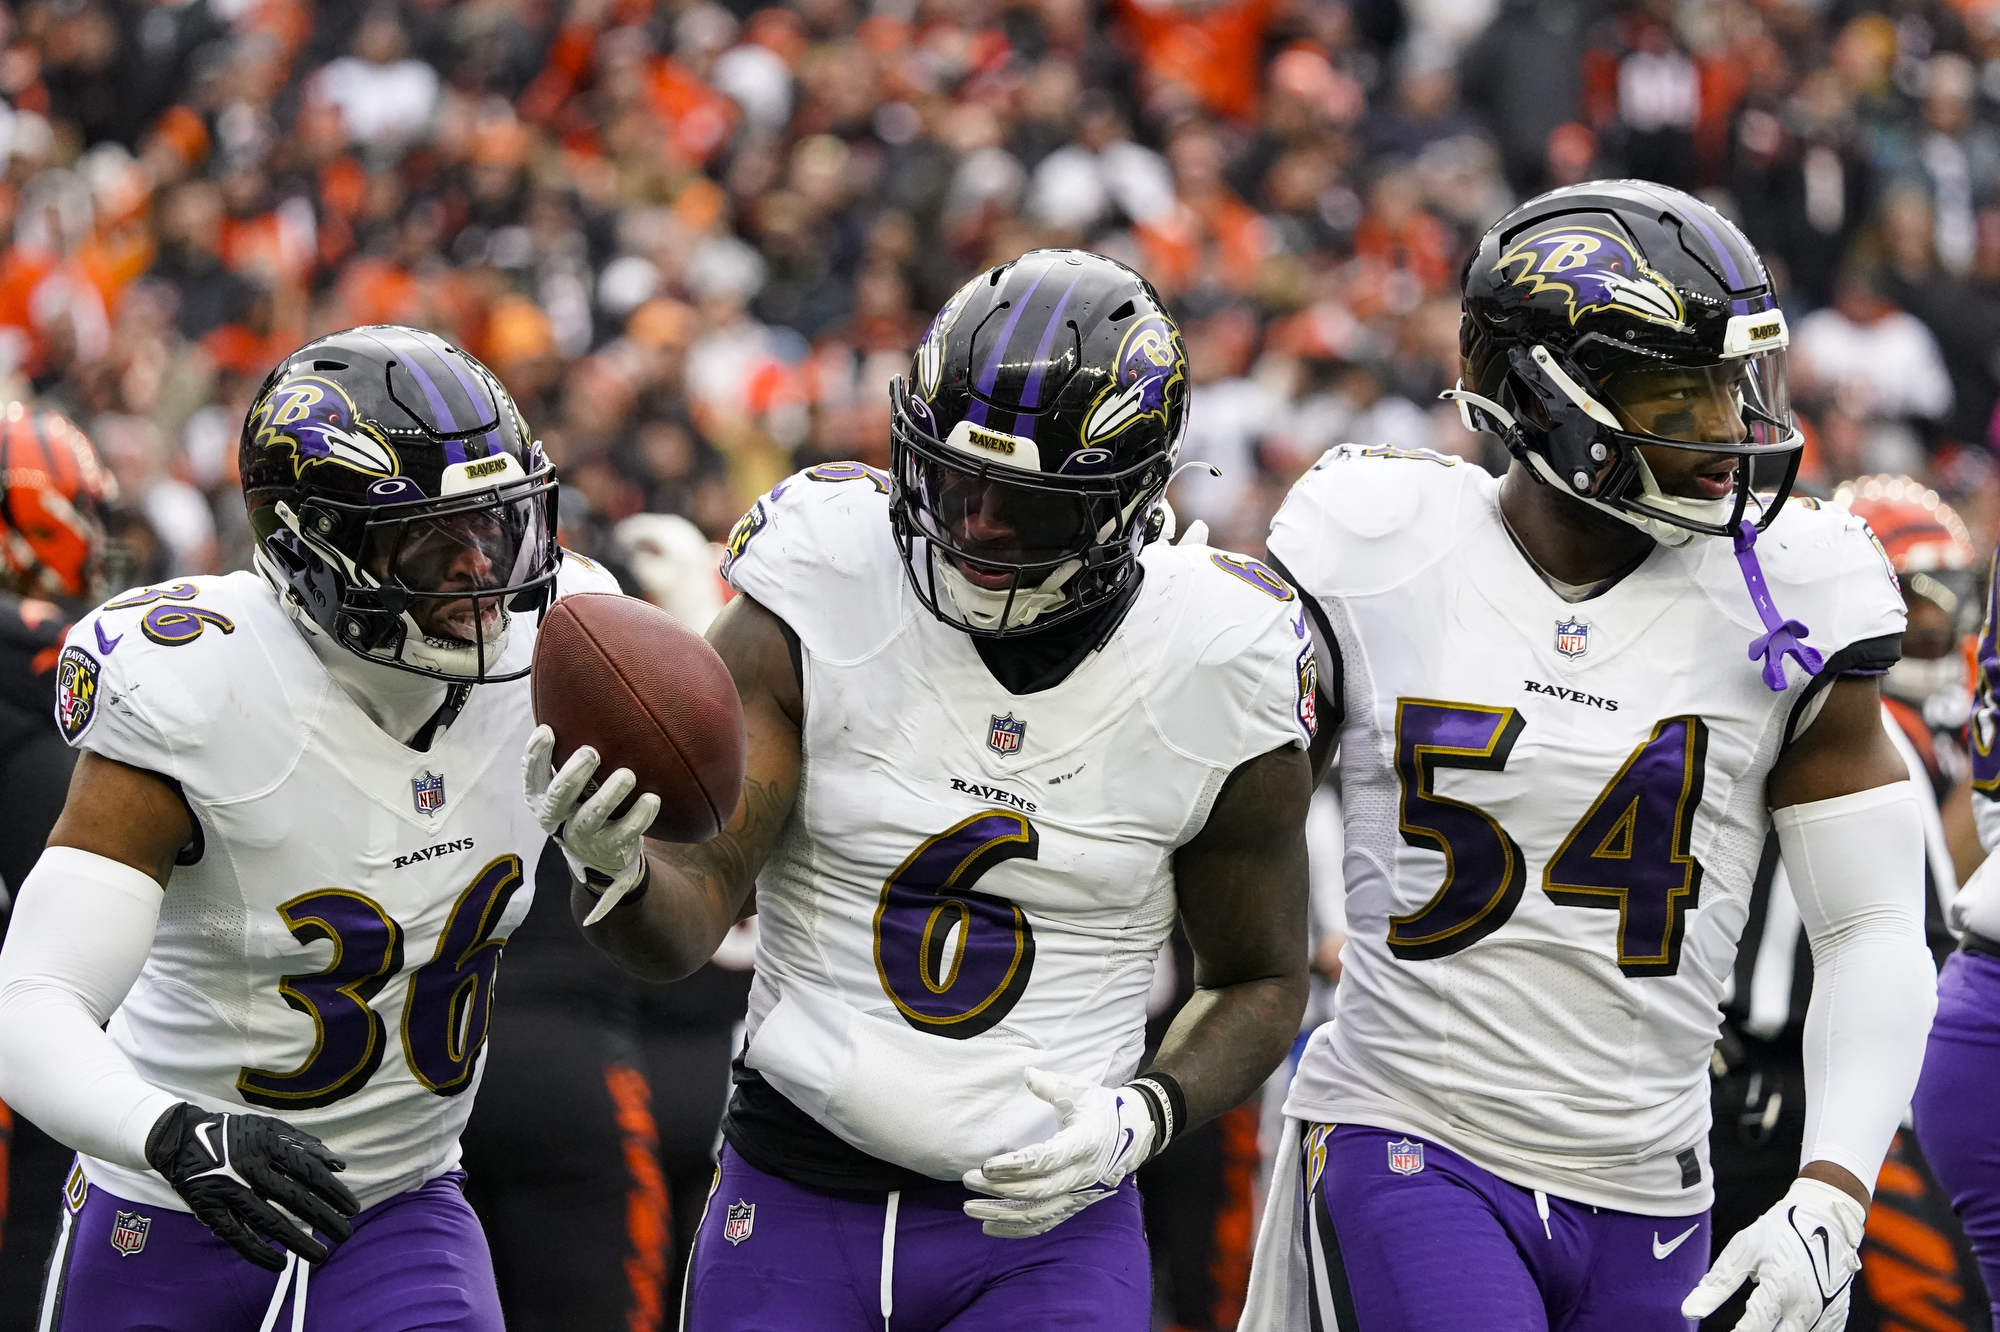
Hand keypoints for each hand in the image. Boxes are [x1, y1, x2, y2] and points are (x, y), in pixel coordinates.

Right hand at [143, 1103, 358, 1271]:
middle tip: (346, 1234)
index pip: (309, 1171)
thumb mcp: (271, 1128)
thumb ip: (306, 1145)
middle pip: (294, 1198)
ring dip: (297, 1242)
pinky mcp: (208, 1209)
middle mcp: (249, 1167)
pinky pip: (236, 1236)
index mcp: (268, 1144)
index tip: (352, 1209)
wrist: (181, 1138)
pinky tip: (279, 1265)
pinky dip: (258, 1253)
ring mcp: (227, 1190)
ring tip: (321, 1255)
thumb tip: (340, 1165)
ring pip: (268, 1222)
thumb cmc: (236, 1134)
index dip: (333, 1192)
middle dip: (324, 1219)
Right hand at [522, 725, 656, 922]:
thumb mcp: (569, 788)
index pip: (532, 776)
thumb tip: (576, 701)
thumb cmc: (583, 806)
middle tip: (591, 752)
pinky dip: (639, 816)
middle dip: (574, 774)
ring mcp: (583, 836)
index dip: (536, 755)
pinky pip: (625, 832)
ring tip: (627, 775)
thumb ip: (567, 757)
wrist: (599, 860)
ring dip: (610, 795)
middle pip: (560, 797)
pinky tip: (652, 799)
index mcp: (542, 798)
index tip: (547, 730)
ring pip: (592, 816)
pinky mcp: (610, 848)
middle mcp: (558, 819)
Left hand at [961, 1068, 1155, 1238]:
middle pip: (1038, 1190)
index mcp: (1085, 1143)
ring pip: (1038, 1213)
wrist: (1132, 1134)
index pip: (1047, 1159)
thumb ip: (1052, 1085)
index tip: (986, 1165)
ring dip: (1002, 1214)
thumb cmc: (1100, 1109)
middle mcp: (1083, 1174)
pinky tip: (990, 1227)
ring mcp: (1079, 1194)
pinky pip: (1044, 1223)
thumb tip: (1028, 1073)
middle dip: (1000, 1189)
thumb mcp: (1080, 1091)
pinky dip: (1017, 1230)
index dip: (1015, 1166)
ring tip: (970, 1208)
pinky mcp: (1074, 1205)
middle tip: (969, 1180)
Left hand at [1682, 1178, 1865, 1330]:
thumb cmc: (1780, 1232)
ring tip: (1764, 1322)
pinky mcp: (1837, 1313)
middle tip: (1745, 1325)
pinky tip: (1786, 1321)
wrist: (1825, 1218)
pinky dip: (1803, 1330)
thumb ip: (1717, 1284)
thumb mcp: (1743, 1250)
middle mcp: (1807, 1307)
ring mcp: (1826, 1313)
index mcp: (1780, 1290)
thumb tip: (1689, 1311)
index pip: (1754, 1329)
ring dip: (1780, 1331)